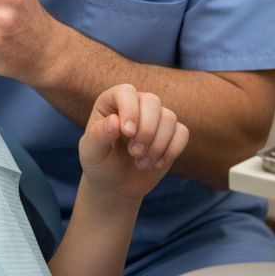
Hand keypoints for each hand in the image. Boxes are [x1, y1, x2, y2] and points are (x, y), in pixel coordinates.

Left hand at [78, 84, 188, 201]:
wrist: (115, 183)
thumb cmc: (100, 163)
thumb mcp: (92, 152)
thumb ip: (99, 135)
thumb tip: (115, 121)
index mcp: (111, 102)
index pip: (126, 92)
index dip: (130, 110)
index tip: (127, 133)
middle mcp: (135, 104)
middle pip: (152, 101)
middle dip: (146, 130)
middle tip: (134, 153)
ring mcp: (154, 118)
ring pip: (169, 118)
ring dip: (157, 145)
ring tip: (141, 164)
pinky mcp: (171, 134)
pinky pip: (182, 133)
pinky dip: (171, 150)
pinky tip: (156, 164)